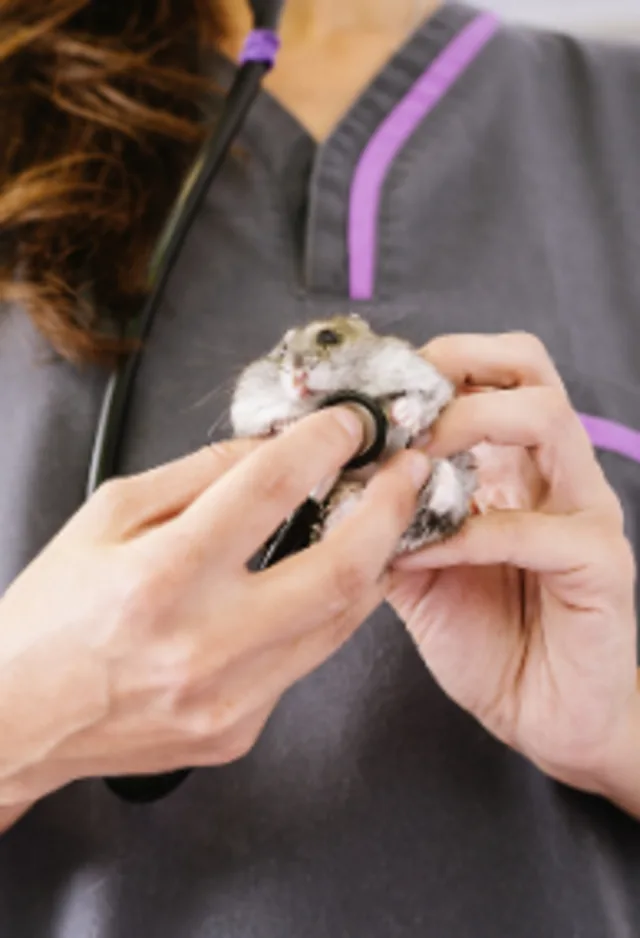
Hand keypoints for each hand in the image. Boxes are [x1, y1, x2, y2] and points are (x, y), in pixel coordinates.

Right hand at [0, 407, 429, 809]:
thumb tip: (273, 447)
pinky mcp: (240, 731)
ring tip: (382, 521)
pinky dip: (325, 612)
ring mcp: (230, 697)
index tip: (350, 426)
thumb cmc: (53, 612)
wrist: (19, 718)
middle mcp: (203, 642)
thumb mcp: (108, 515)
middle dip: (390, 510)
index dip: (323, 445)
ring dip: (374, 562)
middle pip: (340, 568)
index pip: (269, 489)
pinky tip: (322, 584)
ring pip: (341, 621)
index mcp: (160, 575)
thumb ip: (198, 476)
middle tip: (408, 473)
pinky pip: (306, 660)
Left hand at [388, 333, 637, 800]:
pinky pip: (535, 529)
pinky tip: (418, 556)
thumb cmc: (486, 638)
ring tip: (409, 463)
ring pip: (545, 419)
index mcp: (517, 463)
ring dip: (464, 427)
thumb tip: (330, 481)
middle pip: (529, 367)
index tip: (367, 389)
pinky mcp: (601, 565)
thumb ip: (388, 521)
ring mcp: (586, 512)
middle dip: (454, 367)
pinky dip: (466, 535)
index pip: (492, 371)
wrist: (546, 718)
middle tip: (395, 407)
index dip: (431, 362)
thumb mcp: (419, 568)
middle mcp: (557, 472)